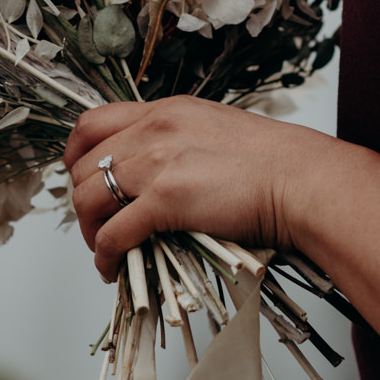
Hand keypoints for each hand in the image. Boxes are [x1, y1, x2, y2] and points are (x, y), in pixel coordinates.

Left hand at [63, 95, 330, 280]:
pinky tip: (113, 268)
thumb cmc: (276, 165)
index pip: (92, 123)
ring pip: (88, 198)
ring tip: (102, 250)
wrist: (305, 182)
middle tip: (95, 224)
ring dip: (88, 231)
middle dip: (81, 200)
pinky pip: (113, 234)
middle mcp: (154, 130)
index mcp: (165, 111)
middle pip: (84, 164)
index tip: (79, 178)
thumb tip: (157, 173)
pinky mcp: (166, 200)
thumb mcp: (215, 133)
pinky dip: (105, 256)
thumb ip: (179, 144)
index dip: (74, 155)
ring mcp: (157, 164)